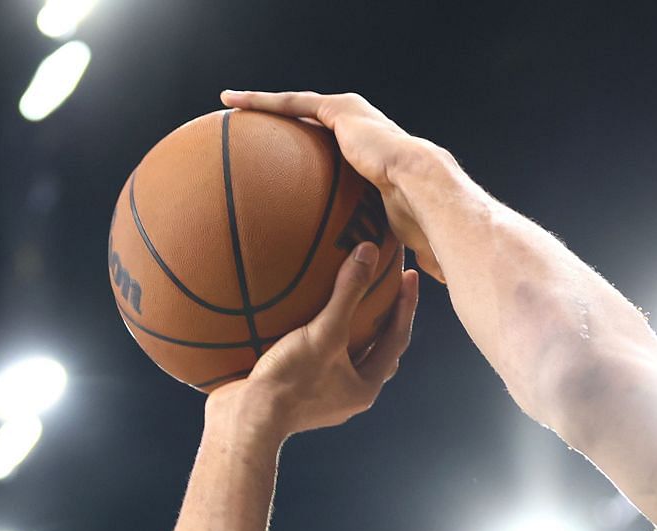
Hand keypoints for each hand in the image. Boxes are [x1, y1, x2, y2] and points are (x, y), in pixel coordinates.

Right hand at [215, 243, 417, 434]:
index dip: (406, 305)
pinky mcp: (297, 396)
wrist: (245, 420)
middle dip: (384, 322)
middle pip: (377, 351)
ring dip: (351, 332)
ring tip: (348, 304)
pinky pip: (318, 361)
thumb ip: (348, 292)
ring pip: (347, 359)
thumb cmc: (290, 380)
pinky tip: (305, 322)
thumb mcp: (325, 332)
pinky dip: (319, 340)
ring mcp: (323, 398)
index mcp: (366, 387)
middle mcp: (348, 396)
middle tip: (387, 291)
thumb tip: (368, 251)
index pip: (397, 338)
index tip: (410, 274)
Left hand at [220, 90, 447, 284]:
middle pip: (311, 124)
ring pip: (295, 106)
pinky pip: (291, 104)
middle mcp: (359, 131)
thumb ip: (369, 258)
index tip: (289, 168)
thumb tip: (373, 301)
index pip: (334, 155)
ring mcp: (350, 115)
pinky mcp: (339, 111)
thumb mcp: (383, 243)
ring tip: (232, 104)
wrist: (424, 193)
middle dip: (283, 123)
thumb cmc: (416, 225)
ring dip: (263, 104)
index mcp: (371, 159)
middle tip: (254, 130)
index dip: (312, 158)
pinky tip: (234, 103)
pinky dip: (262, 102)